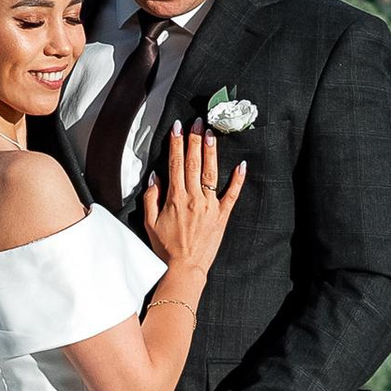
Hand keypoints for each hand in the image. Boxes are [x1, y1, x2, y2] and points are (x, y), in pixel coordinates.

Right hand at [141, 120, 246, 281]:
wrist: (184, 268)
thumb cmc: (165, 247)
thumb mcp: (149, 222)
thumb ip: (151, 197)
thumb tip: (155, 176)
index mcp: (175, 198)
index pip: (175, 164)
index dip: (176, 143)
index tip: (178, 128)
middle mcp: (193, 198)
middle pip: (193, 163)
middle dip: (195, 140)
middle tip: (198, 122)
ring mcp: (210, 206)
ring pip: (211, 173)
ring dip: (211, 152)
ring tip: (212, 134)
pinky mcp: (222, 216)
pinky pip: (232, 195)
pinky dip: (237, 179)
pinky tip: (241, 165)